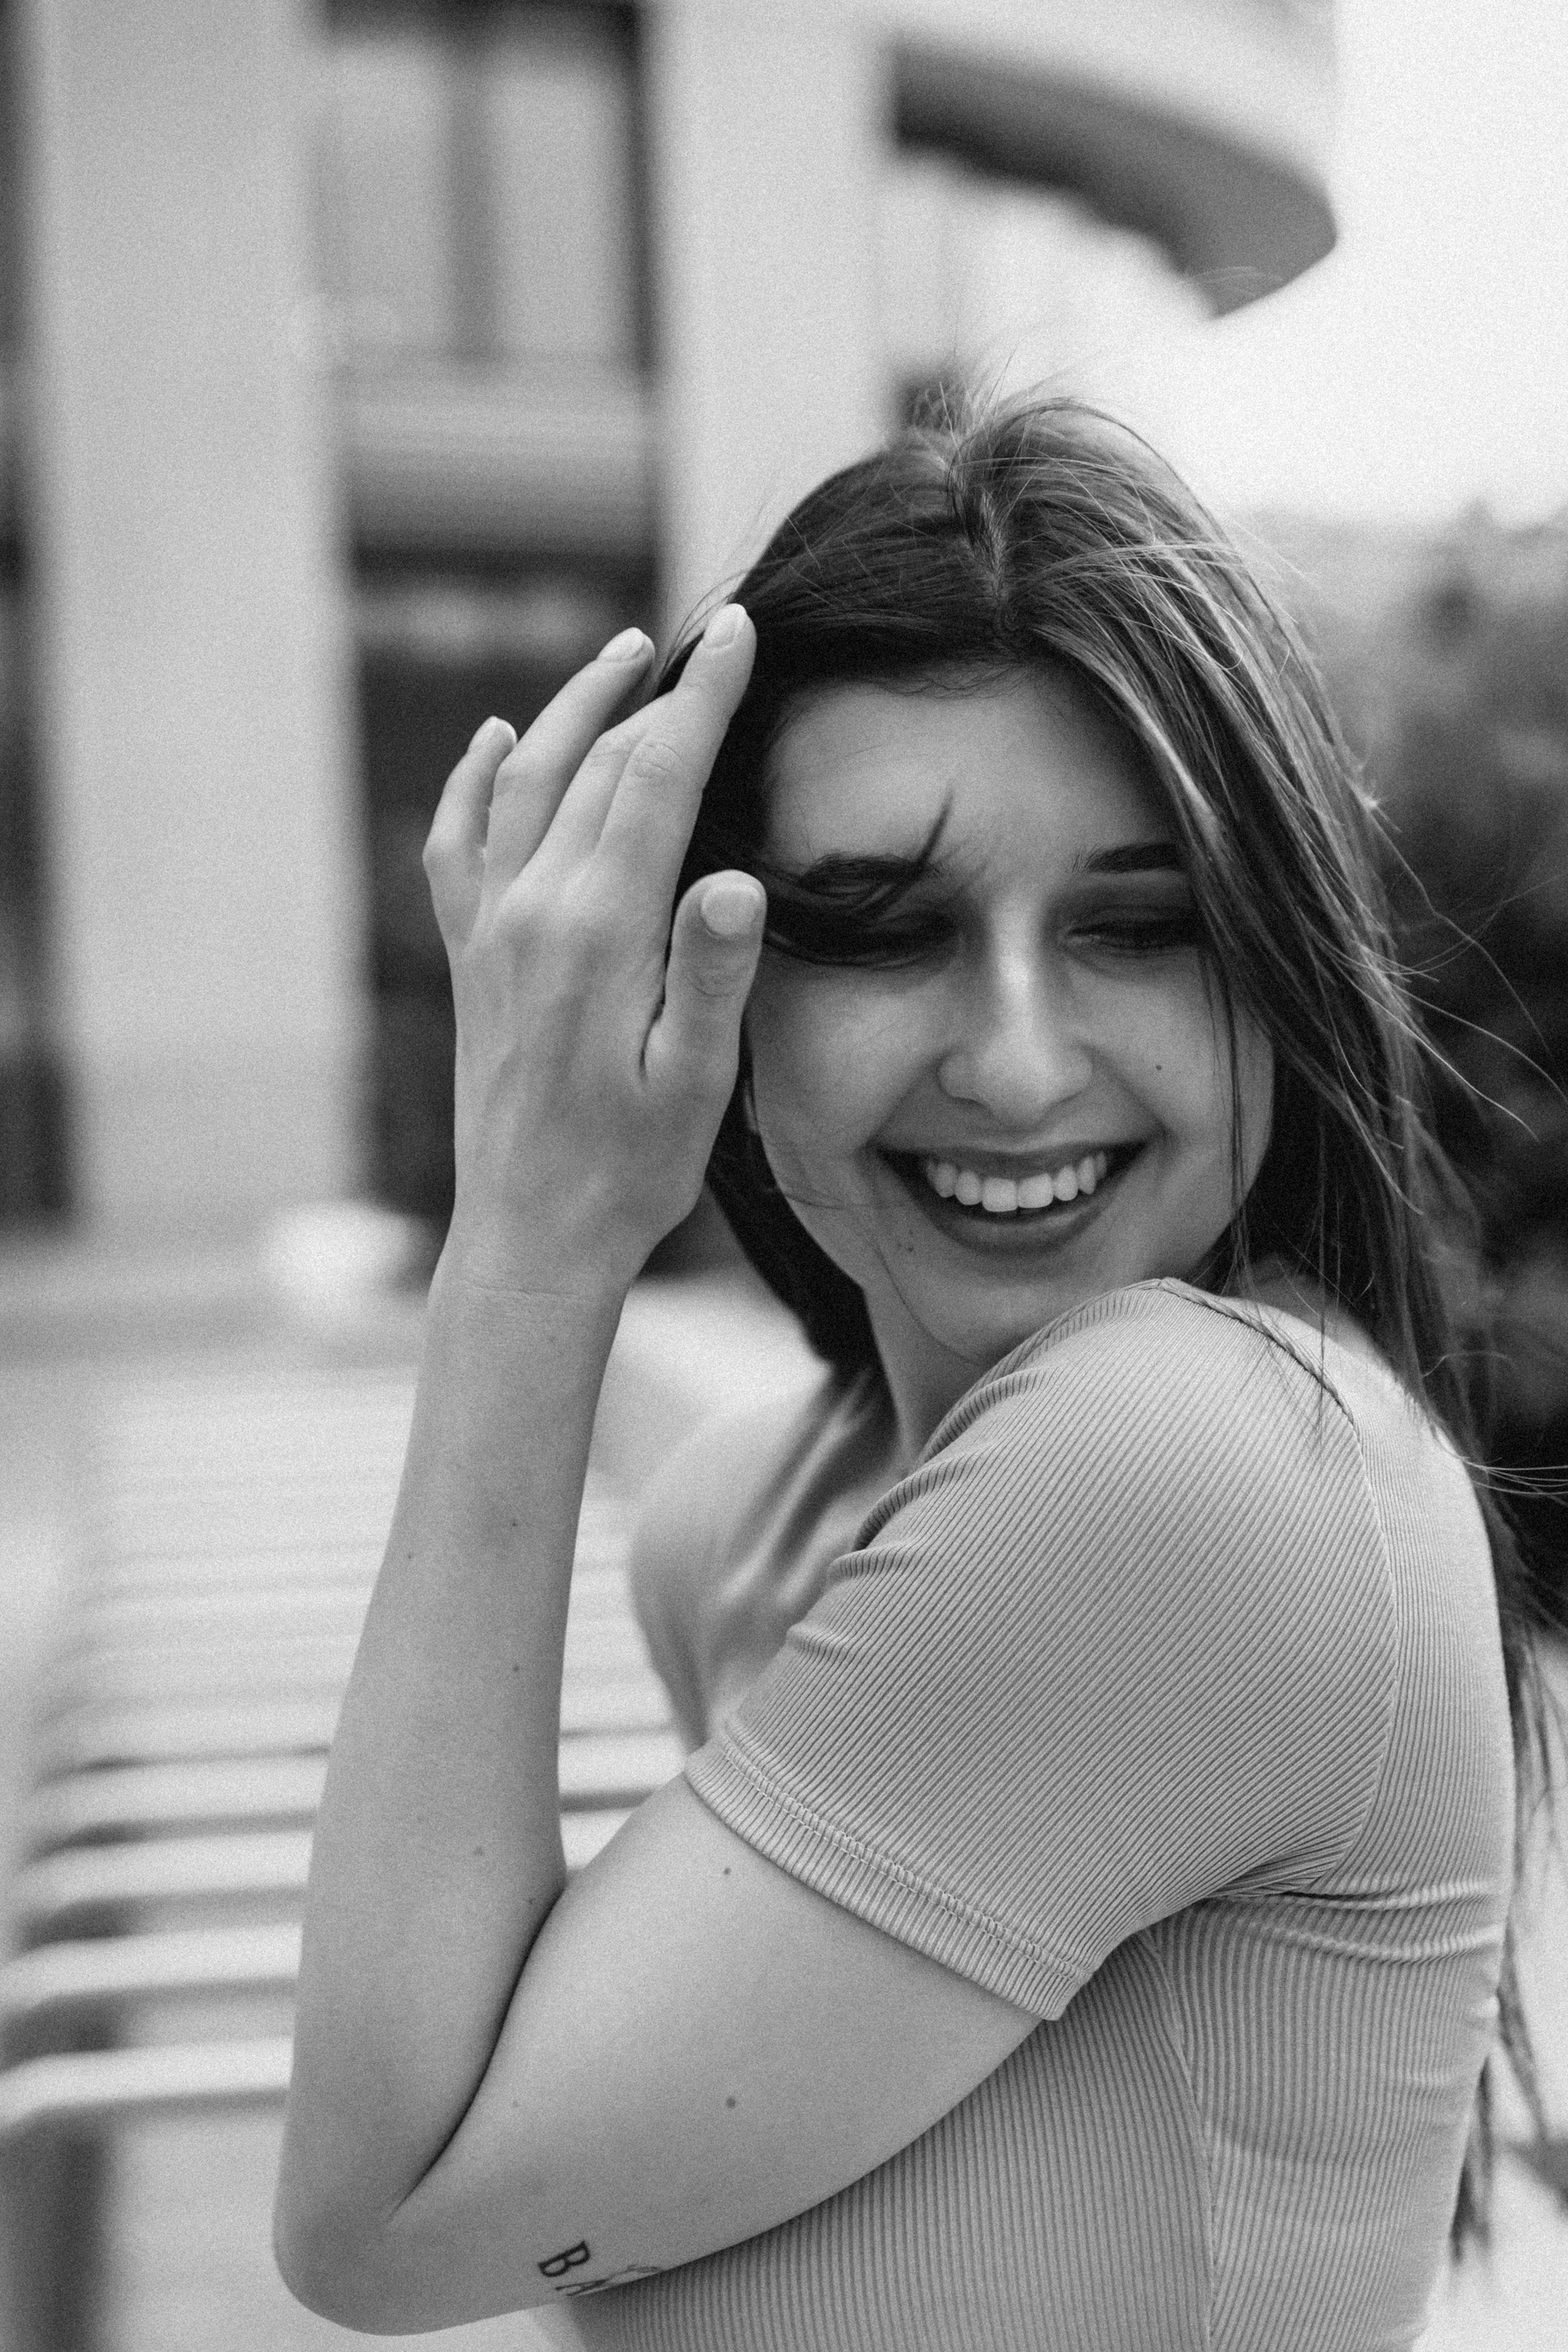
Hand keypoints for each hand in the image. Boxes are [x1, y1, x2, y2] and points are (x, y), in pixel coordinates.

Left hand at [422, 608, 764, 1299]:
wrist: (530, 1237)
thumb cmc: (630, 1170)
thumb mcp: (697, 1084)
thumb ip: (714, 974)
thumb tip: (736, 878)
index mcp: (600, 933)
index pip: (658, 778)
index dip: (704, 697)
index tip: (739, 628)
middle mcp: (533, 910)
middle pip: (596, 763)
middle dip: (657, 688)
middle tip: (707, 632)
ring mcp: (490, 929)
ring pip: (524, 781)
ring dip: (574, 708)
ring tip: (623, 654)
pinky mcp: (469, 956)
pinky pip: (457, 841)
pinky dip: (475, 779)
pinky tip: (498, 740)